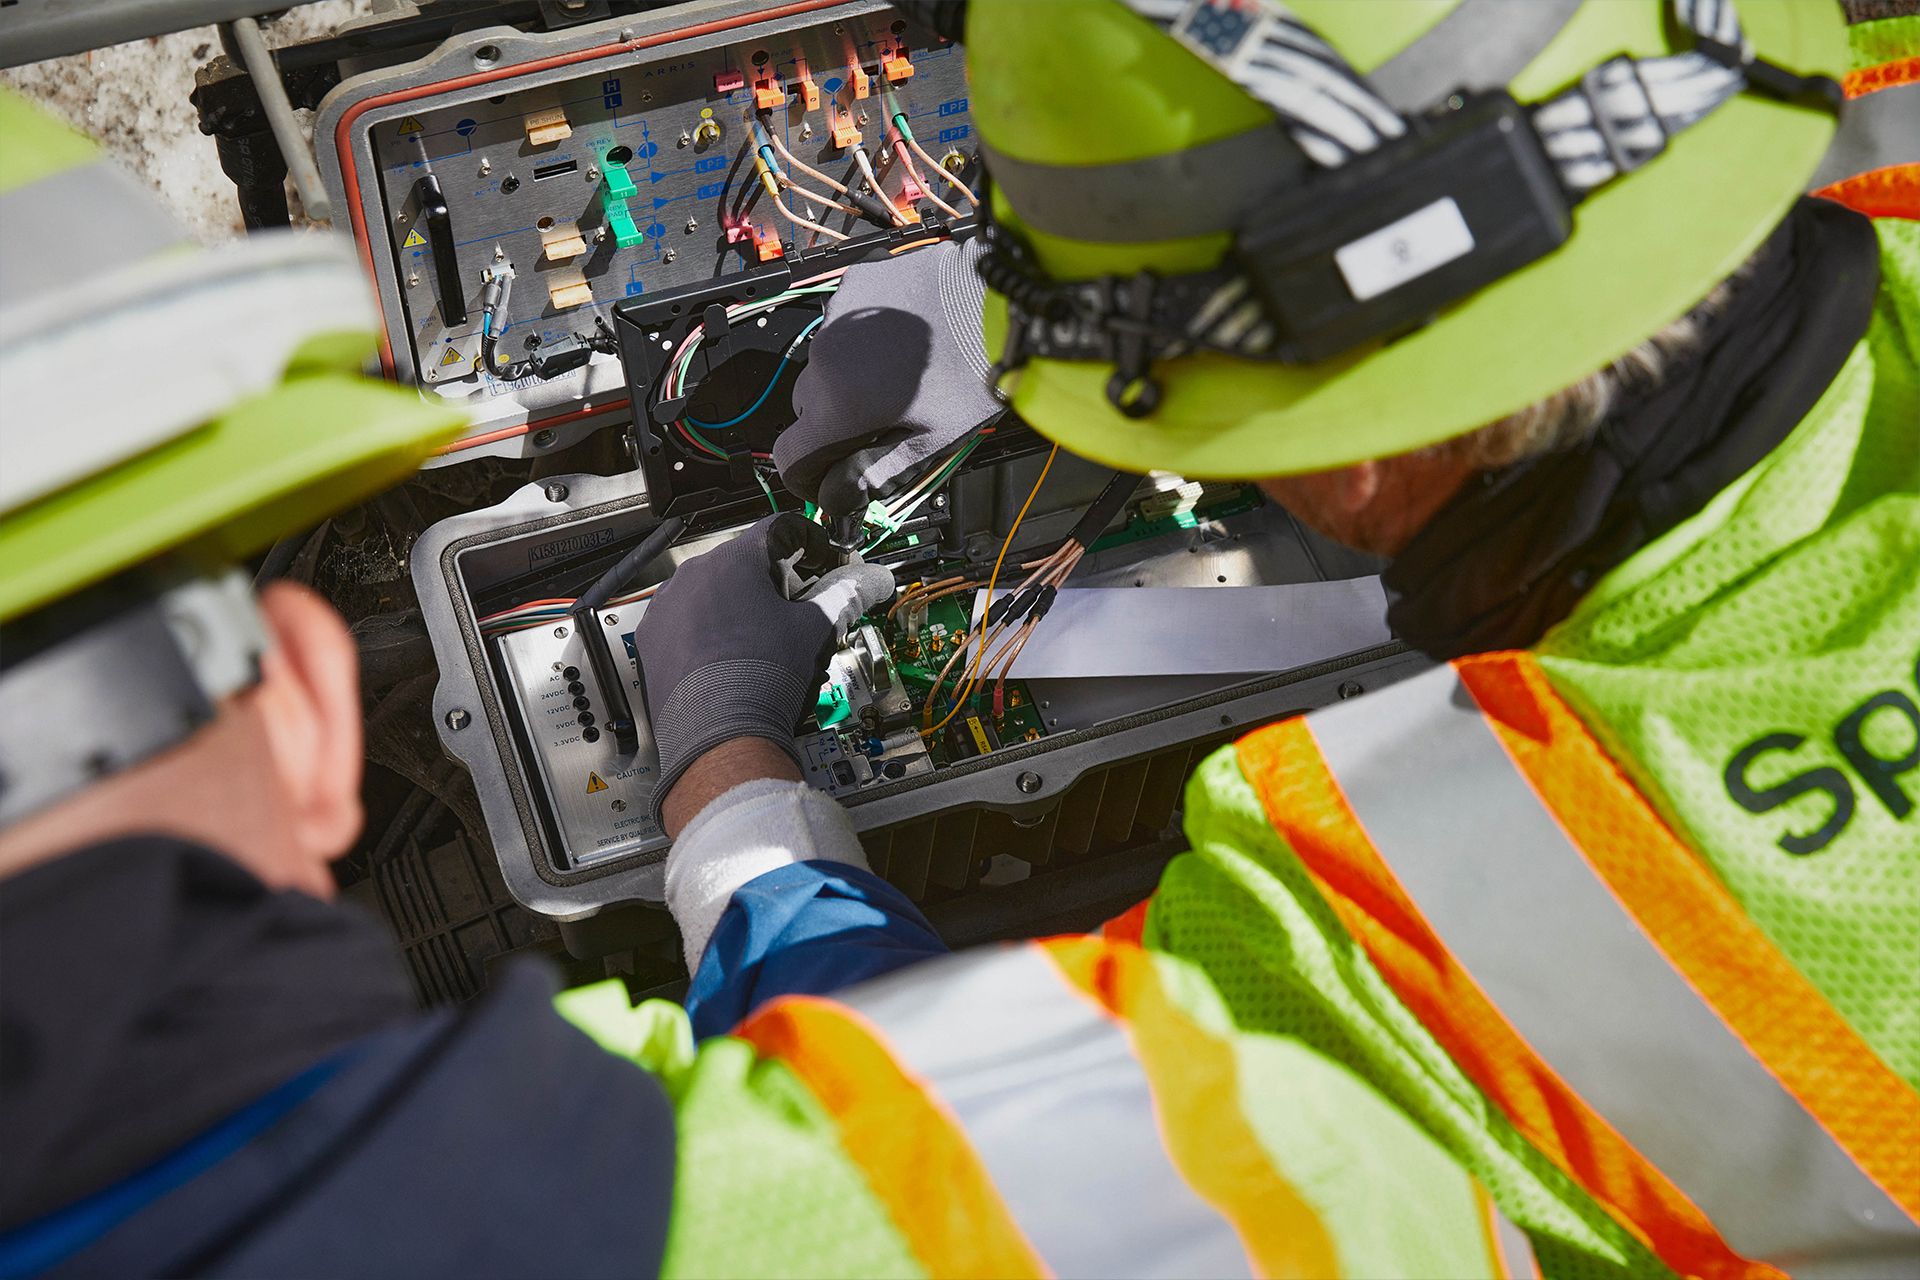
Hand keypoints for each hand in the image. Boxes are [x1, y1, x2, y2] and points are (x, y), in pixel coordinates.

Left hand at [634, 513, 893, 825]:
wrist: (718, 737)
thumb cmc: (762, 680)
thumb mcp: (815, 629)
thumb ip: (847, 593)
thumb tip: (873, 580)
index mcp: (734, 559)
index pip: (782, 529)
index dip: (813, 546)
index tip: (825, 569)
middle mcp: (692, 575)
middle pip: (746, 559)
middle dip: (777, 580)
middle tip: (799, 612)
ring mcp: (667, 607)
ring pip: (713, 590)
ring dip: (741, 605)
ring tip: (764, 642)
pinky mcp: (652, 639)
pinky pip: (686, 620)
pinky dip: (710, 631)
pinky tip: (731, 658)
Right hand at [772, 237, 1002, 518]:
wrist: (1000, 302)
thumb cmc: (975, 371)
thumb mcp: (932, 439)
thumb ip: (877, 471)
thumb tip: (841, 494)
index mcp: (842, 404)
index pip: (789, 455)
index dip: (807, 476)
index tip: (828, 479)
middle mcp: (826, 358)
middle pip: (806, 409)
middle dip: (834, 423)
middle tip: (880, 422)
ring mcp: (836, 316)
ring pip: (824, 365)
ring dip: (847, 378)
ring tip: (898, 376)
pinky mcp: (853, 285)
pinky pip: (841, 324)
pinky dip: (861, 339)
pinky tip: (898, 341)